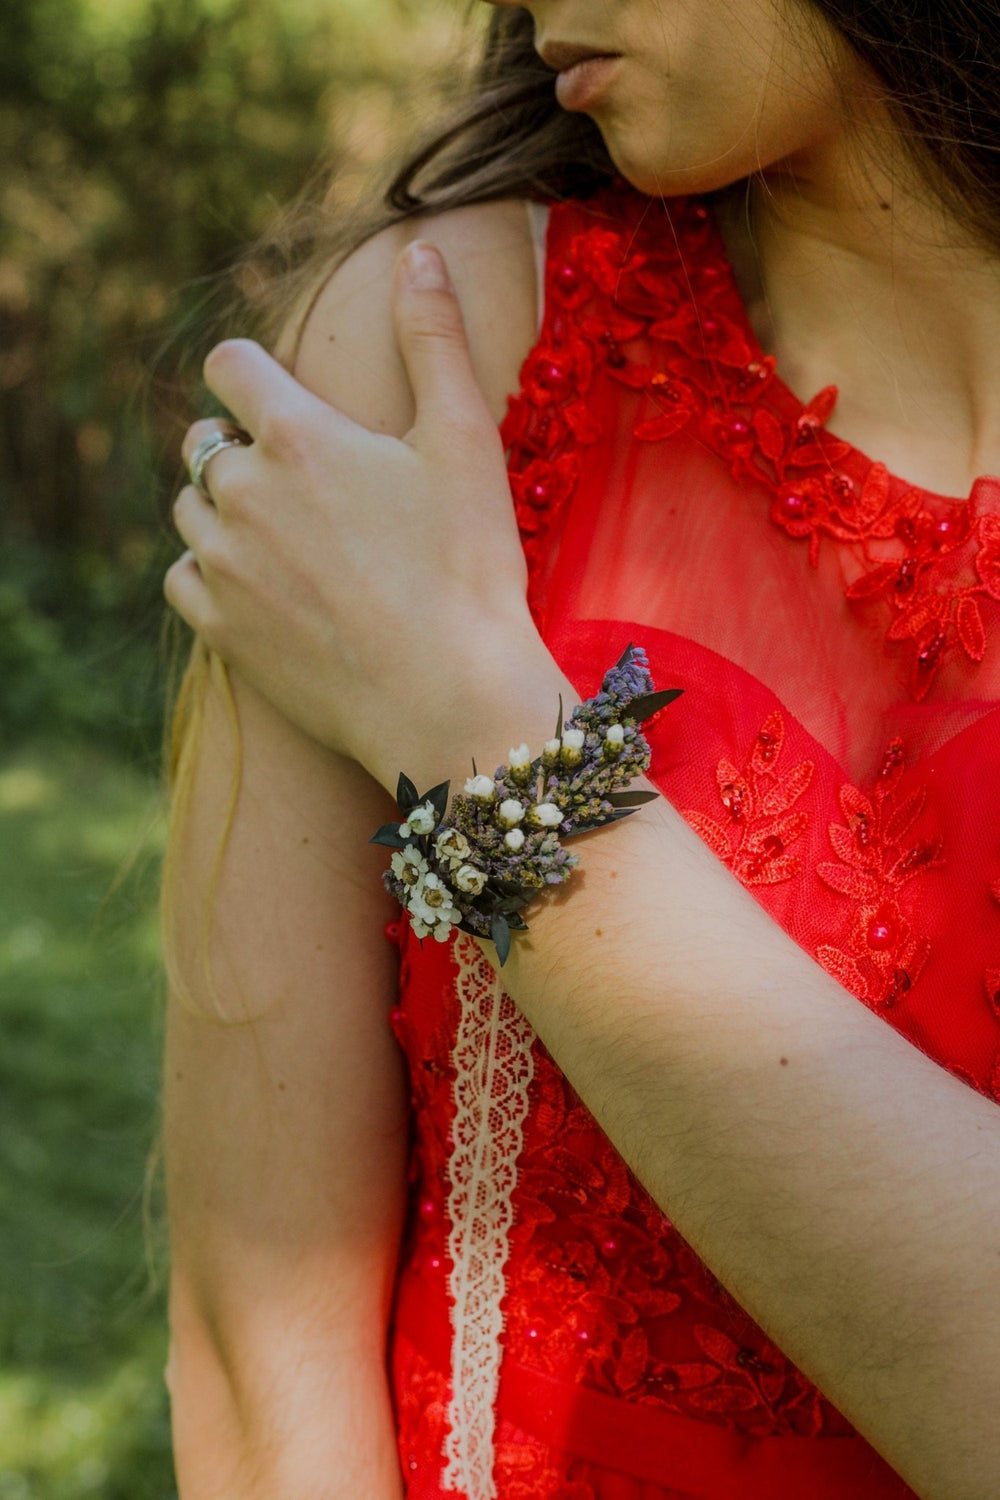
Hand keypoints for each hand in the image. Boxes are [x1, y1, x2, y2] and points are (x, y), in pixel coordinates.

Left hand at [166, 241, 539, 781]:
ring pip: (191, 508)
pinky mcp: (219, 627)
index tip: (281, 396)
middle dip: (244, 446)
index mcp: (297, 435)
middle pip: (206, 440)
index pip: (230, 366)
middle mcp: (242, 491)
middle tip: (309, 483)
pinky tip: (264, 585)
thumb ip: (435, 338)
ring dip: (225, 508)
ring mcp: (223, 563)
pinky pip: (184, 576)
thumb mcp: (465, 440)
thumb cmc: (467, 567)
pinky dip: (213, 571)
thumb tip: (423, 249)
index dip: (252, 373)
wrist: (449, 696)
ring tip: (289, 536)